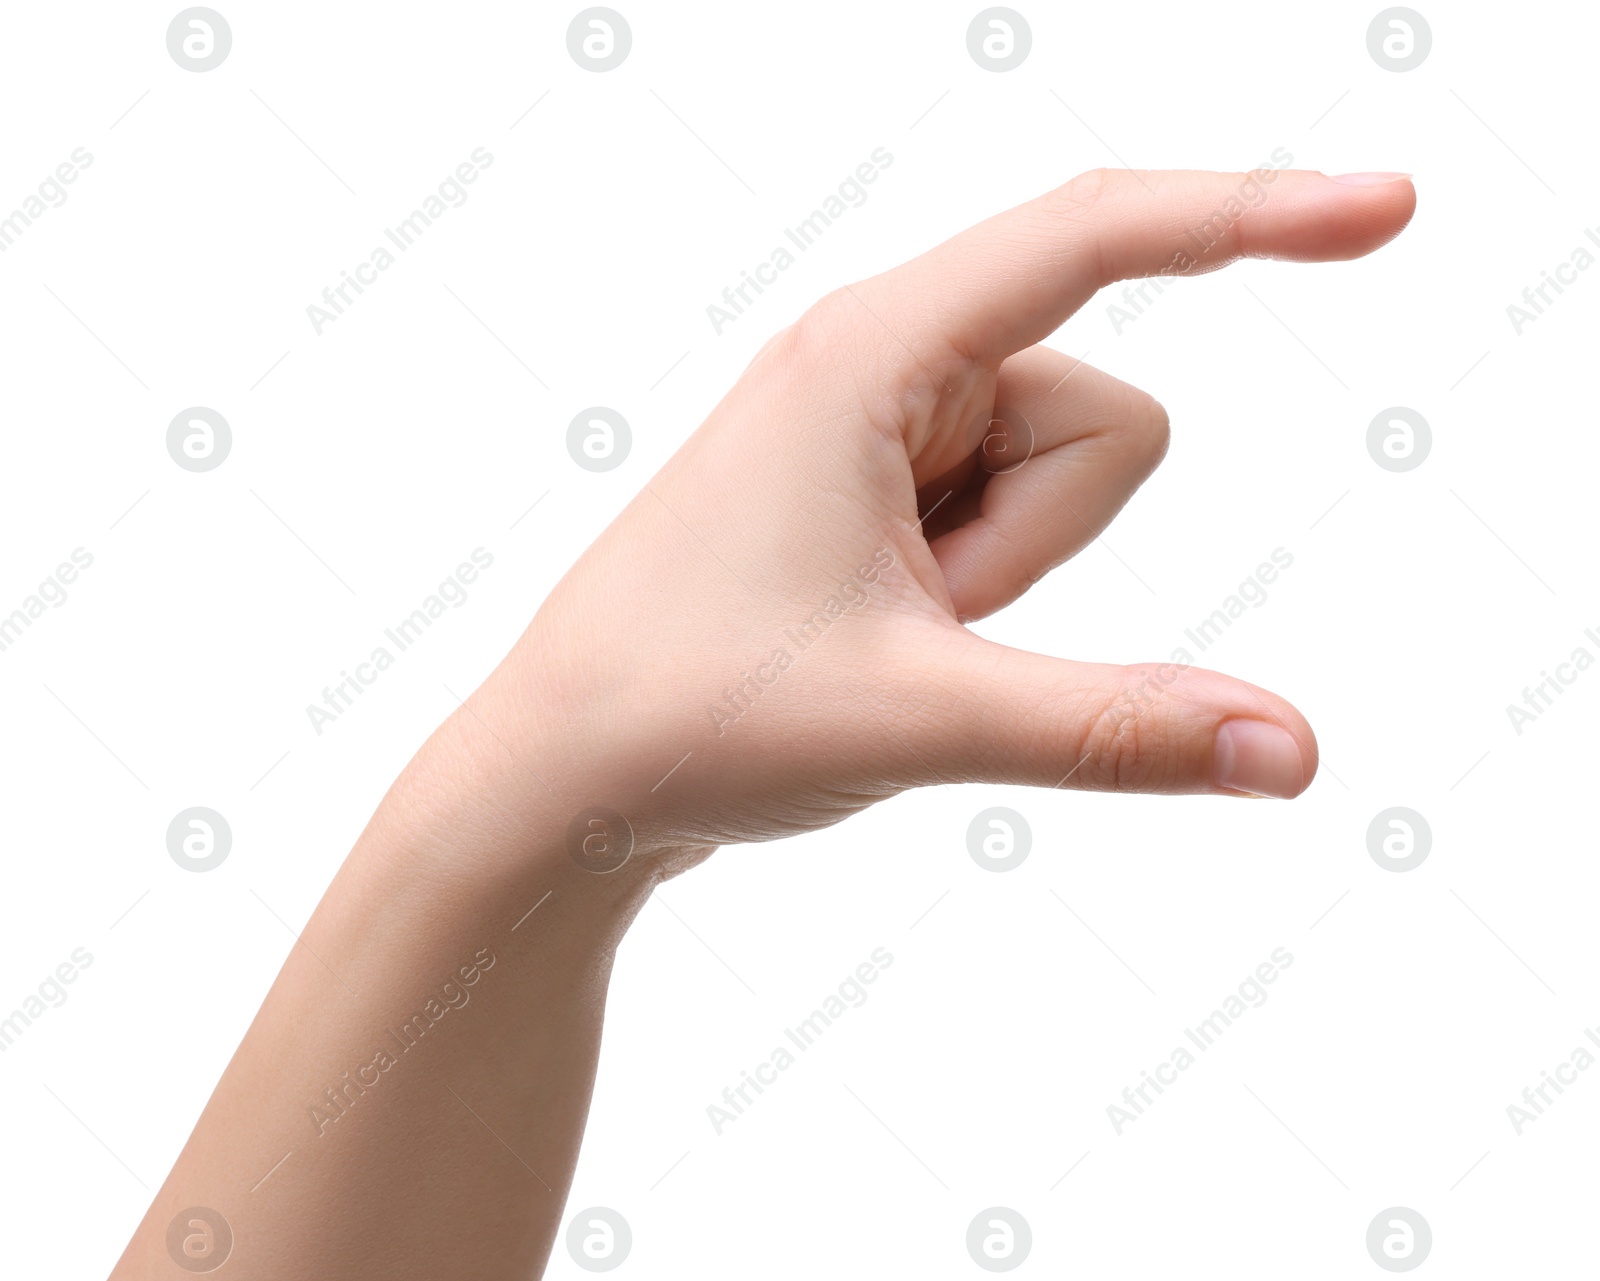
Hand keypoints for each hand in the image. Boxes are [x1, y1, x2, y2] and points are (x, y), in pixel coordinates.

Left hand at [488, 168, 1416, 860]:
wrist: (560, 778)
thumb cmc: (684, 715)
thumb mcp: (915, 717)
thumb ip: (1112, 731)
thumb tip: (1291, 750)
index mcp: (869, 354)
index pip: (1094, 239)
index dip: (1251, 218)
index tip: (1385, 212)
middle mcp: (882, 365)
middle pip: (1104, 420)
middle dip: (1040, 546)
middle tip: (909, 614)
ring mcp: (886, 432)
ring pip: (1066, 483)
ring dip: (1004, 579)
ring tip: (880, 627)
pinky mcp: (887, 495)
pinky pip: (1014, 524)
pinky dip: (980, 595)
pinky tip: (875, 633)